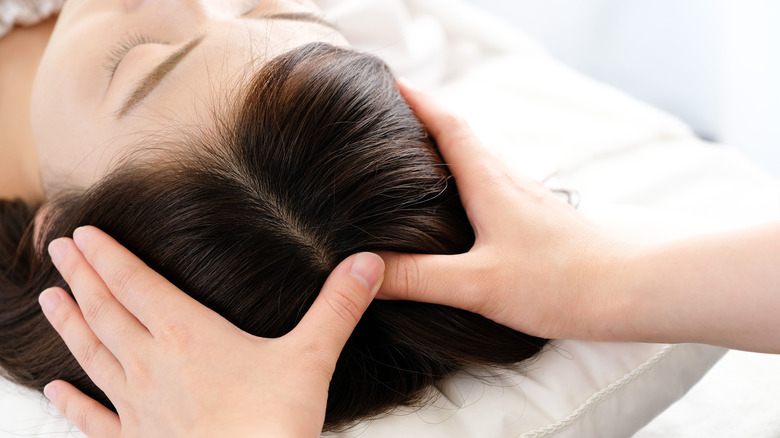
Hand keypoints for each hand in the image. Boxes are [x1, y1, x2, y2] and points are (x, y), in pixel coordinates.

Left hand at [39, 226, 384, 437]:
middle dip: (81, 277)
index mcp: (188, 335)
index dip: (108, 256)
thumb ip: (338, 306)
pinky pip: (95, 420)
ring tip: (47, 299)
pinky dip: (73, 404)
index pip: (136, 284)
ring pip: (92, 355)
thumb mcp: (312, 356)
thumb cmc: (274, 423)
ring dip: (69, 325)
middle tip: (57, 249)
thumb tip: (368, 262)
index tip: (83, 232)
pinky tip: (56, 391)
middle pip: (106, 311)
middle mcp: (152, 365)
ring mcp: (139, 406)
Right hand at [380, 80, 631, 340]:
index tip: (390, 84)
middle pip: (462, 134)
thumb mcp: (478, 284)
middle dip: (427, 119)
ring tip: (417, 155)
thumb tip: (366, 268)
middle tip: (392, 116)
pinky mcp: (537, 218)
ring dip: (448, 147)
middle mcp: (507, 179)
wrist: (631, 288)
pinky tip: (462, 204)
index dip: (417, 102)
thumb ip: (419, 277)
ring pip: (479, 158)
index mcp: (489, 181)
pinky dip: (468, 178)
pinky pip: (493, 184)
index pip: (448, 125)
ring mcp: (525, 197)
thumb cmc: (560, 281)